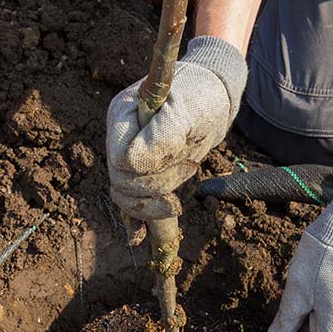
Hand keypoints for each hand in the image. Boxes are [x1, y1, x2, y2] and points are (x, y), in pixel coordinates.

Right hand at [106, 36, 246, 242]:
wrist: (212, 96)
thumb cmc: (201, 96)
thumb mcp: (189, 110)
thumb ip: (164, 135)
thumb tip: (138, 163)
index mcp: (122, 115)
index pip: (121, 159)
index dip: (150, 170)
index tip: (186, 163)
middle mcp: (120, 137)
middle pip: (122, 181)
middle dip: (158, 187)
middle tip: (192, 169)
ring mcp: (128, 155)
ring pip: (126, 196)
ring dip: (154, 204)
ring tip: (178, 201)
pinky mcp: (141, 171)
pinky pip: (130, 202)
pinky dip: (136, 220)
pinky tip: (140, 236)